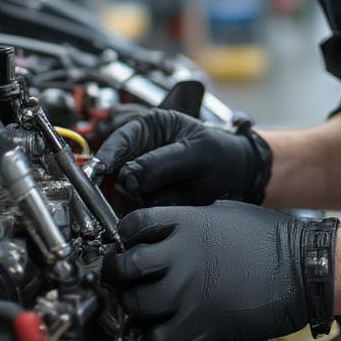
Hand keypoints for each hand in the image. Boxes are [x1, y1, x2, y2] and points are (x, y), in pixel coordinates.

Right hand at [94, 110, 271, 206]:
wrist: (241, 178)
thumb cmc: (224, 154)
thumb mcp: (198, 152)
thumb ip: (163, 162)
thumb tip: (129, 176)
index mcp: (151, 126)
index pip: (120, 140)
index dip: (106, 158)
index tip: (98, 173)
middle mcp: (141, 151)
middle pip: (113, 169)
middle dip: (113, 185)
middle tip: (118, 197)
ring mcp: (142, 176)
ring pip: (120, 193)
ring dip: (126, 203)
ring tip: (146, 206)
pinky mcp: (147, 199)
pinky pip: (134, 209)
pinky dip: (138, 214)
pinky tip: (149, 214)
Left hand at [102, 201, 337, 340]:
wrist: (307, 269)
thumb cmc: (276, 240)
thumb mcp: (227, 212)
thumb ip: (192, 221)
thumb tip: (174, 230)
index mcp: (186, 222)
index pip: (130, 226)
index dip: (125, 239)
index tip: (128, 249)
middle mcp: (180, 254)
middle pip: (124, 268)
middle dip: (121, 276)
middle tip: (128, 283)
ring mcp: (188, 291)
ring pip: (136, 305)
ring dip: (139, 310)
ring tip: (152, 310)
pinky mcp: (201, 325)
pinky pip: (159, 339)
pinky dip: (159, 339)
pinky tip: (170, 332)